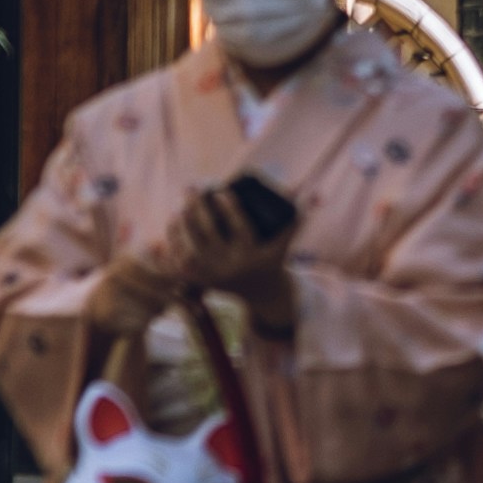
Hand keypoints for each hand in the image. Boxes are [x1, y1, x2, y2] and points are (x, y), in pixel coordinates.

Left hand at [114, 184, 304, 335]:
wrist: (260, 294)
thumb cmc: (272, 259)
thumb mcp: (285, 241)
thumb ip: (297, 216)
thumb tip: (310, 191)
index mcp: (251, 255)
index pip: (239, 229)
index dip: (230, 209)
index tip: (220, 190)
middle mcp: (231, 266)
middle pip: (209, 236)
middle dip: (198, 209)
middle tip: (192, 188)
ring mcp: (213, 275)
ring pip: (191, 248)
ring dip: (182, 225)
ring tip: (180, 204)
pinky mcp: (200, 280)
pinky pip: (181, 261)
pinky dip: (175, 242)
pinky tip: (172, 222)